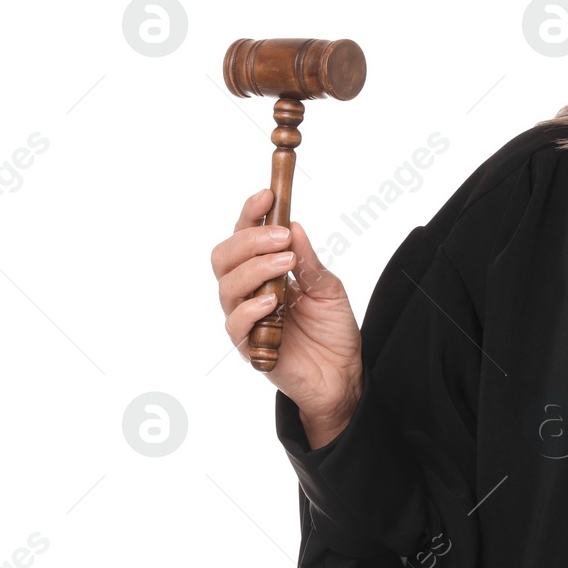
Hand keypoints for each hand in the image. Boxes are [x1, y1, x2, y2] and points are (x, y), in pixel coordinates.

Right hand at [211, 187, 363, 446]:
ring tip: (285, 262)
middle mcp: (248, 292)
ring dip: (256, 268)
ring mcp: (245, 318)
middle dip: (250, 240)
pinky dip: (251, 308)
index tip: (267, 196)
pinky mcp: (248, 345)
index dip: (250, 214)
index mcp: (264, 272)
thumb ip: (309, 261)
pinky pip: (235, 323)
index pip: (244, 237)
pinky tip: (272, 300)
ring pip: (227, 286)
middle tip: (281, 236)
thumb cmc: (333, 328)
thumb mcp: (328, 287)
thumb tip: (295, 227)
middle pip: (225, 257)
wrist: (342, 372)